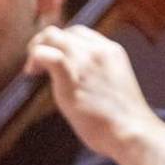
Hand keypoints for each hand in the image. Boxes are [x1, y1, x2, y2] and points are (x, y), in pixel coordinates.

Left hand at [24, 25, 156, 157]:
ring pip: (52, 37)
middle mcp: (98, 51)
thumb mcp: (114, 84)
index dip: (62, 43)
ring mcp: (85, 62)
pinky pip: (48, 55)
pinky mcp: (72, 78)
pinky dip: (36, 57)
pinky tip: (31, 72)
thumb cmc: (123, 118)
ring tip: (32, 68)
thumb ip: (97, 74)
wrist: (132, 132)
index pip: (79, 33)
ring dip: (36, 49)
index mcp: (111, 51)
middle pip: (64, 32)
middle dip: (47, 43)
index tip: (55, 59)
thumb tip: (76, 79)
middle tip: (38, 65)